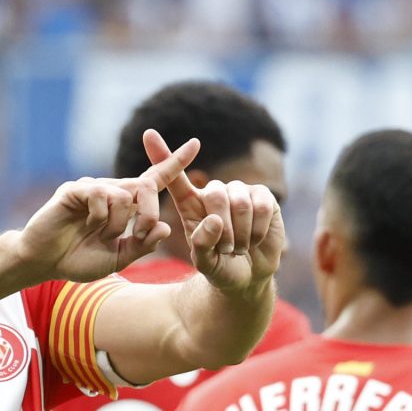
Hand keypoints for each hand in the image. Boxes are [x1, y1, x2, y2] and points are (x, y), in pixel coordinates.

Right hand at [18, 135, 200, 281]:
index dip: (174, 162)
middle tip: (139, 234)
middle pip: (146, 186)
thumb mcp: (119, 258)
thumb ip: (143, 245)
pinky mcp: (74, 189)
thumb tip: (166, 227)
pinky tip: (86, 225)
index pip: (153, 179)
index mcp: (125, 205)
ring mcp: (93, 188)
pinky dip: (99, 216)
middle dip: (149, 213)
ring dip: (118, 224)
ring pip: (124, 195)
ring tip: (101, 235)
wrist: (45, 264)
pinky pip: (100, 194)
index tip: (196, 143)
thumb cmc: (79, 260)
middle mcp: (111, 191)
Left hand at [142, 129, 284, 293]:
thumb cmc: (220, 267)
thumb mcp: (204, 263)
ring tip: (238, 248)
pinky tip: (255, 240)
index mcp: (191, 205)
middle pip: (214, 194)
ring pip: (239, 203)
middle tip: (225, 249)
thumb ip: (202, 245)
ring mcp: (240, 191)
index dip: (162, 156)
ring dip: (240, 234)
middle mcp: (214, 192)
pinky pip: (261, 206)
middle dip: (222, 229)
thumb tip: (215, 220)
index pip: (175, 177)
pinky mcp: (264, 196)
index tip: (148, 134)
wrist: (249, 276)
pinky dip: (258, 230)